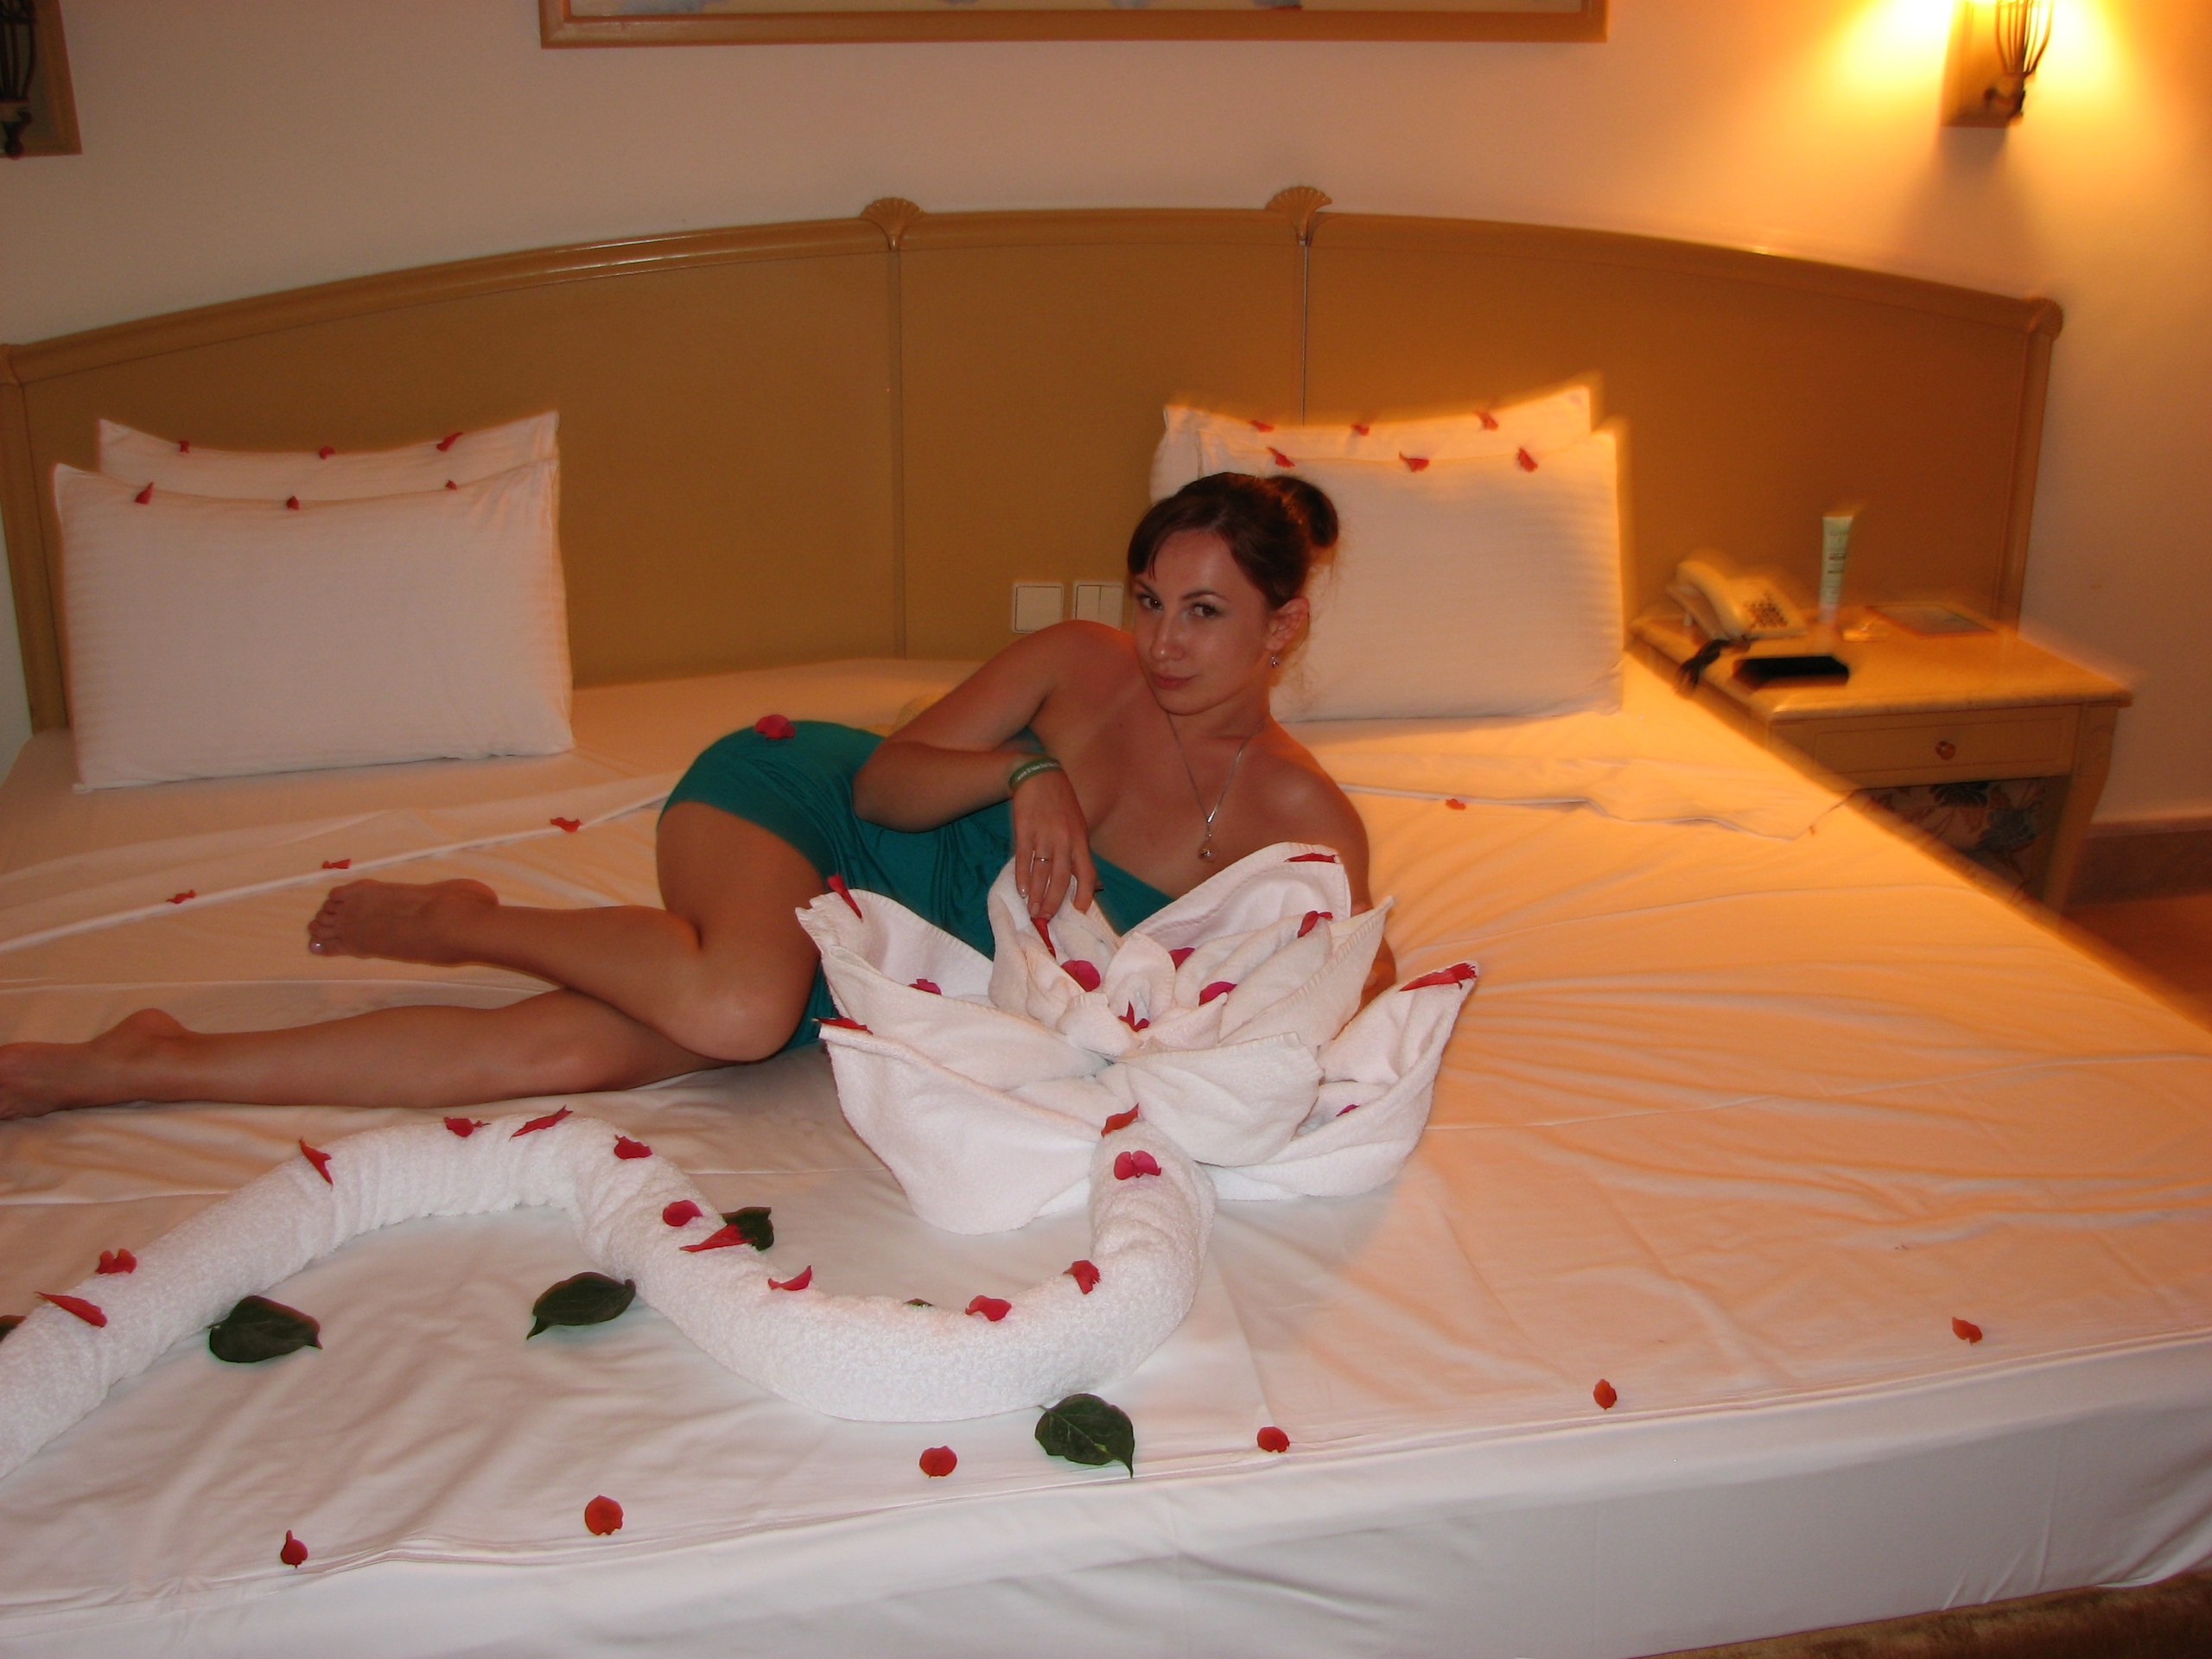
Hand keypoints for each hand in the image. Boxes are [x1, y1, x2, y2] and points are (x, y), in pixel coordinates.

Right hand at [1011, 766, 1096, 920]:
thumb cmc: (1062, 805)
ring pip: (1041, 871)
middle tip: (1046, 918)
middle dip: (1053, 901)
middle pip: (1061, 877)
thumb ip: (1080, 854)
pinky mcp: (1025, 830)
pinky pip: (1024, 858)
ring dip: (1036, 894)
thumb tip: (1092, 883)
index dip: (1084, 894)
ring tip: (1032, 911)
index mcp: (1080, 840)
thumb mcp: (1078, 826)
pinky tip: (1021, 890)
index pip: (1086, 872)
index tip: (1078, 910)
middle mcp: (1064, 840)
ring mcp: (1044, 835)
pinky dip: (1022, 876)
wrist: (1040, 777)